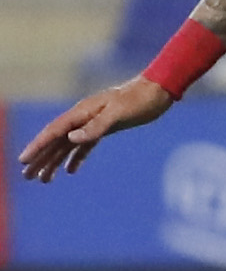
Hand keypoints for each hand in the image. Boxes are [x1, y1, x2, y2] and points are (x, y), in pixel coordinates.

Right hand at [18, 77, 176, 180]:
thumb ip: (95, 126)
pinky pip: (84, 145)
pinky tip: (70, 171)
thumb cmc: (139, 99)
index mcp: (82, 112)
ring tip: (44, 180)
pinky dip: (76, 158)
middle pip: (56, 141)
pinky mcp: (104, 127)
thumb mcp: (118, 113)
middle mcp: (82, 117)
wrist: (158, 90)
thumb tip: (71, 138)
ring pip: (67, 145)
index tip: (24, 161)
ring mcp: (92, 122)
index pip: (54, 132)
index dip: (38, 146)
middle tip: (27, 177)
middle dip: (41, 158)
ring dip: (54, 161)